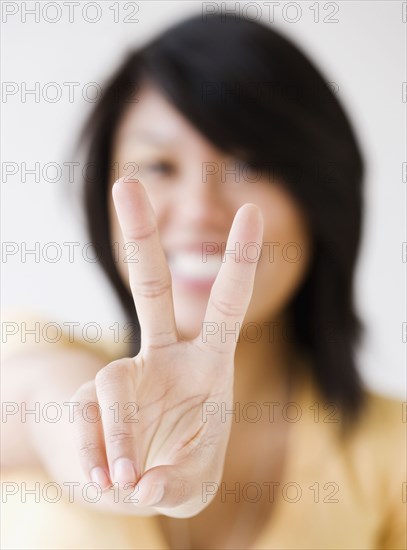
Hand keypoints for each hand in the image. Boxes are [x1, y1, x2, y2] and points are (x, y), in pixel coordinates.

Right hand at [70, 176, 262, 517]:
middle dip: (141, 237)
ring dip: (119, 438)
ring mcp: (123, 376)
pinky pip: (87, 427)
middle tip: (126, 184)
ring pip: (112, 383)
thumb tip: (136, 484)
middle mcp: (163, 358)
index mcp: (206, 365)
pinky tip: (107, 480)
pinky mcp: (85, 401)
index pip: (226, 304)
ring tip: (123, 480)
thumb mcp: (190, 485)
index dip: (238, 260)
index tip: (253, 210)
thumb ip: (175, 486)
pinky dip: (96, 461)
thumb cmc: (171, 472)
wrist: (118, 479)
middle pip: (149, 289)